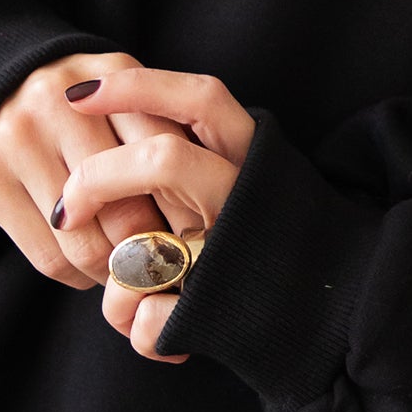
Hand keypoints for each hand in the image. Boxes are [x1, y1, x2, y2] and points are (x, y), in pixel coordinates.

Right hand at [0, 50, 190, 292]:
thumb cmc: (90, 105)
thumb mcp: (133, 99)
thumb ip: (170, 136)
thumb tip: (212, 221)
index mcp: (115, 76)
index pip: (168, 163)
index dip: (190, 214)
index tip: (200, 238)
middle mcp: (60, 102)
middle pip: (129, 212)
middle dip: (154, 251)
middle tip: (166, 264)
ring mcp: (17, 138)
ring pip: (86, 244)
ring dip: (114, 272)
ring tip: (128, 269)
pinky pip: (48, 257)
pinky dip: (78, 276)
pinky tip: (89, 267)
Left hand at [47, 64, 255, 363]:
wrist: (342, 315)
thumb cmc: (276, 242)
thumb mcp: (246, 186)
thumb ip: (195, 163)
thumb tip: (130, 166)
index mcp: (255, 160)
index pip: (200, 99)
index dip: (137, 87)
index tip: (80, 92)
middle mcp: (247, 200)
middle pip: (166, 160)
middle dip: (99, 175)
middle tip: (68, 203)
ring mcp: (231, 257)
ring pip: (151, 249)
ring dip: (114, 267)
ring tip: (105, 277)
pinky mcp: (215, 314)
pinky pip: (153, 314)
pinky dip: (134, 322)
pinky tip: (138, 324)